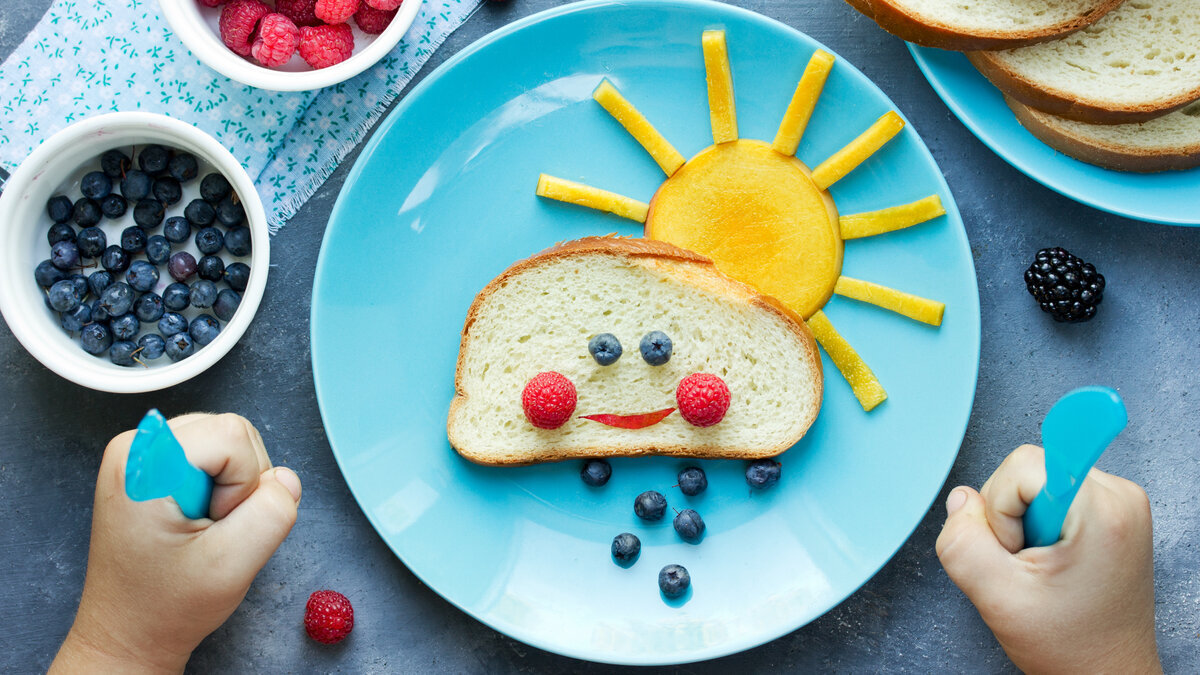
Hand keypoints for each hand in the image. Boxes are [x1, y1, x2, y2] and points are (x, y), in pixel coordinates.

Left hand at [51, 414, 300, 673]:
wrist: (128, 631)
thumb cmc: (164, 605)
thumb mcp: (231, 567)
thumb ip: (272, 515)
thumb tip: (286, 480)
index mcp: (144, 462)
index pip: (232, 435)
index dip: (243, 483)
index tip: (216, 523)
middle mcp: (138, 445)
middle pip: (234, 432)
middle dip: (242, 483)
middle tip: (211, 529)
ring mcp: (145, 452)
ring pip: (231, 441)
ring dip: (235, 486)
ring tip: (203, 528)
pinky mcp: (156, 463)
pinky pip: (217, 455)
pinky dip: (223, 487)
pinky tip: (198, 520)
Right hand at [936, 444, 1159, 673]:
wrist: (1108, 674)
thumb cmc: (1071, 645)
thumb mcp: (997, 598)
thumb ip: (963, 542)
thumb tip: (960, 500)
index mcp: (1102, 512)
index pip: (1024, 465)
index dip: (1001, 506)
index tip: (1018, 548)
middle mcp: (1119, 497)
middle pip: (1028, 468)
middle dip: (1008, 514)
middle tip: (1025, 563)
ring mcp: (1119, 503)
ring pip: (1035, 479)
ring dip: (1021, 520)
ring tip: (1039, 566)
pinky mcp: (1112, 512)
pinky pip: (1051, 491)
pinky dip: (1037, 522)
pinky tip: (1049, 559)